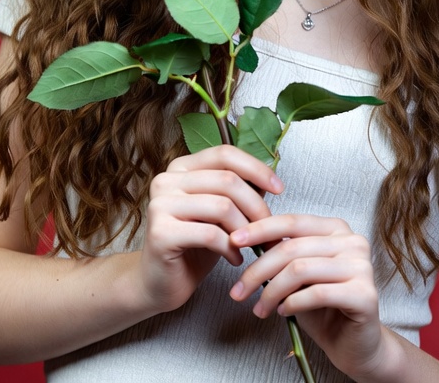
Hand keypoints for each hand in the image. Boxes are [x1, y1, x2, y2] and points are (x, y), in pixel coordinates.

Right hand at [139, 145, 283, 313]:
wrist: (160, 283)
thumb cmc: (194, 246)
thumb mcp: (219, 214)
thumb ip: (237, 192)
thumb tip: (270, 180)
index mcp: (181, 167)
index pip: (224, 154)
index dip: (255, 168)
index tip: (279, 188)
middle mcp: (166, 180)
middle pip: (227, 180)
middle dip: (256, 207)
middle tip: (269, 231)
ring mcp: (160, 204)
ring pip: (222, 206)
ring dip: (246, 231)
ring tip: (252, 247)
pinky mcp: (161, 232)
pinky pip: (211, 234)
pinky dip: (231, 249)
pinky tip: (236, 260)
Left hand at [228, 214, 389, 379]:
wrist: (355, 345)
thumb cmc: (323, 307)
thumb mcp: (297, 274)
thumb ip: (281, 252)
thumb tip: (245, 236)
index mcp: (336, 228)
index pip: (292, 221)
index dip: (260, 229)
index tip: (233, 240)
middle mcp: (353, 241)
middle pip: (292, 248)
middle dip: (259, 270)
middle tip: (238, 291)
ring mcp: (362, 266)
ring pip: (300, 270)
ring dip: (272, 292)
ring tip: (260, 308)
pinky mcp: (365, 294)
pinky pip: (317, 293)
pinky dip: (292, 303)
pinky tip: (283, 312)